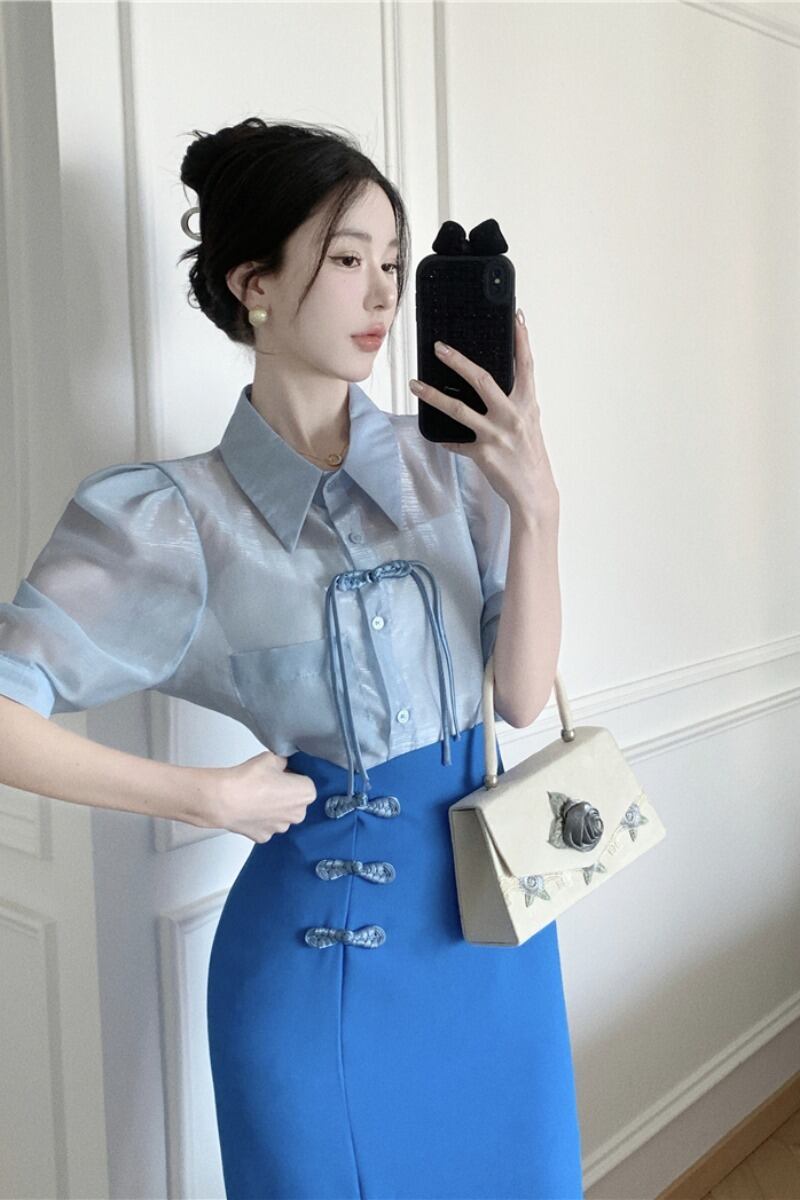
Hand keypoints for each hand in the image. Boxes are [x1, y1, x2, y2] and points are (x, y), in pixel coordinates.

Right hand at [202, 750, 317, 843]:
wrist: (224, 799)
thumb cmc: (249, 779)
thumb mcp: (271, 757)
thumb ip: (283, 761)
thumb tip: (283, 765)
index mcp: (305, 793)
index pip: (305, 781)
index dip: (292, 775)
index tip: (280, 773)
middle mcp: (298, 814)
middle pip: (295, 800)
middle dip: (285, 793)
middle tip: (267, 784)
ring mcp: (280, 828)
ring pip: (281, 815)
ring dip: (273, 807)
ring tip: (257, 796)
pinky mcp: (264, 836)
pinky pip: (266, 825)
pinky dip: (260, 818)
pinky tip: (250, 808)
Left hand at [409, 312, 558, 517]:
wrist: (534, 493)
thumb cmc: (531, 458)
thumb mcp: (529, 424)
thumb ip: (513, 405)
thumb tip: (493, 389)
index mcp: (527, 405)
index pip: (525, 365)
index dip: (521, 340)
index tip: (516, 317)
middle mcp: (512, 416)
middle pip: (482, 380)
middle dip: (458, 361)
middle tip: (439, 347)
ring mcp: (496, 434)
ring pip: (458, 409)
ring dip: (433, 395)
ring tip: (415, 385)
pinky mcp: (482, 453)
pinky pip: (456, 442)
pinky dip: (445, 439)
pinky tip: (433, 434)